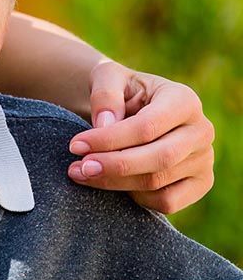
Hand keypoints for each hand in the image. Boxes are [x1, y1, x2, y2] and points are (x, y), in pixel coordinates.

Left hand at [67, 61, 214, 213]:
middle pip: (158, 159)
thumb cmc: (121, 91)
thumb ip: (105, 95)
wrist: (134, 108)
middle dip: (113, 166)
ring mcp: (204, 159)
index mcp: (184, 100)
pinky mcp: (200, 183)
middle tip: (78, 168)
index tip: (75, 145)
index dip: (109, 140)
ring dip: (114, 183)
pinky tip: (113, 183)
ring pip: (157, 182)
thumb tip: (105, 124)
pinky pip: (167, 202)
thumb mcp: (108, 78)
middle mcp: (201, 130)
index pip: (147, 127)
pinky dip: (136, 198)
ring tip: (82, 173)